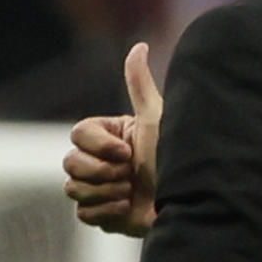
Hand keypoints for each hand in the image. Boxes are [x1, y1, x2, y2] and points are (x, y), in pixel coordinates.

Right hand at [62, 43, 161, 235]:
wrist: (190, 203)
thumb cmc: (177, 158)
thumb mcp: (156, 119)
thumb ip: (140, 85)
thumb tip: (139, 45)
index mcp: (111, 136)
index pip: (77, 134)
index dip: (98, 146)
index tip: (127, 152)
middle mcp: (103, 160)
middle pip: (70, 163)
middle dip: (101, 171)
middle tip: (130, 175)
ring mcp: (102, 188)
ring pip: (73, 188)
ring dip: (106, 191)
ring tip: (132, 192)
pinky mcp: (104, 215)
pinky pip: (83, 214)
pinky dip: (105, 212)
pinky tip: (129, 207)